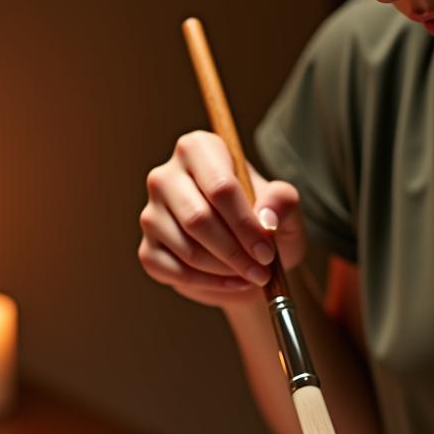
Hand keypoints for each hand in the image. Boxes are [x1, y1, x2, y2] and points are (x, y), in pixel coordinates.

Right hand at [138, 130, 307, 306]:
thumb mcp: (286, 210)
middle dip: (235, 252)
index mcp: (199, 150)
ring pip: (187, 249)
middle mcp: (166, 176)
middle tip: (261, 271)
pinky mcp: (148, 249)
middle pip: (198, 218)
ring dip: (225, 270)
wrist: (250, 258)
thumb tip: (265, 217)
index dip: (245, 224)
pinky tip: (230, 282)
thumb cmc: (266, 225)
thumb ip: (283, 202)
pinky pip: (175, 272)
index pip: (219, 186)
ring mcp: (152, 213)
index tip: (267, 252)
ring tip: (250, 275)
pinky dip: (209, 284)